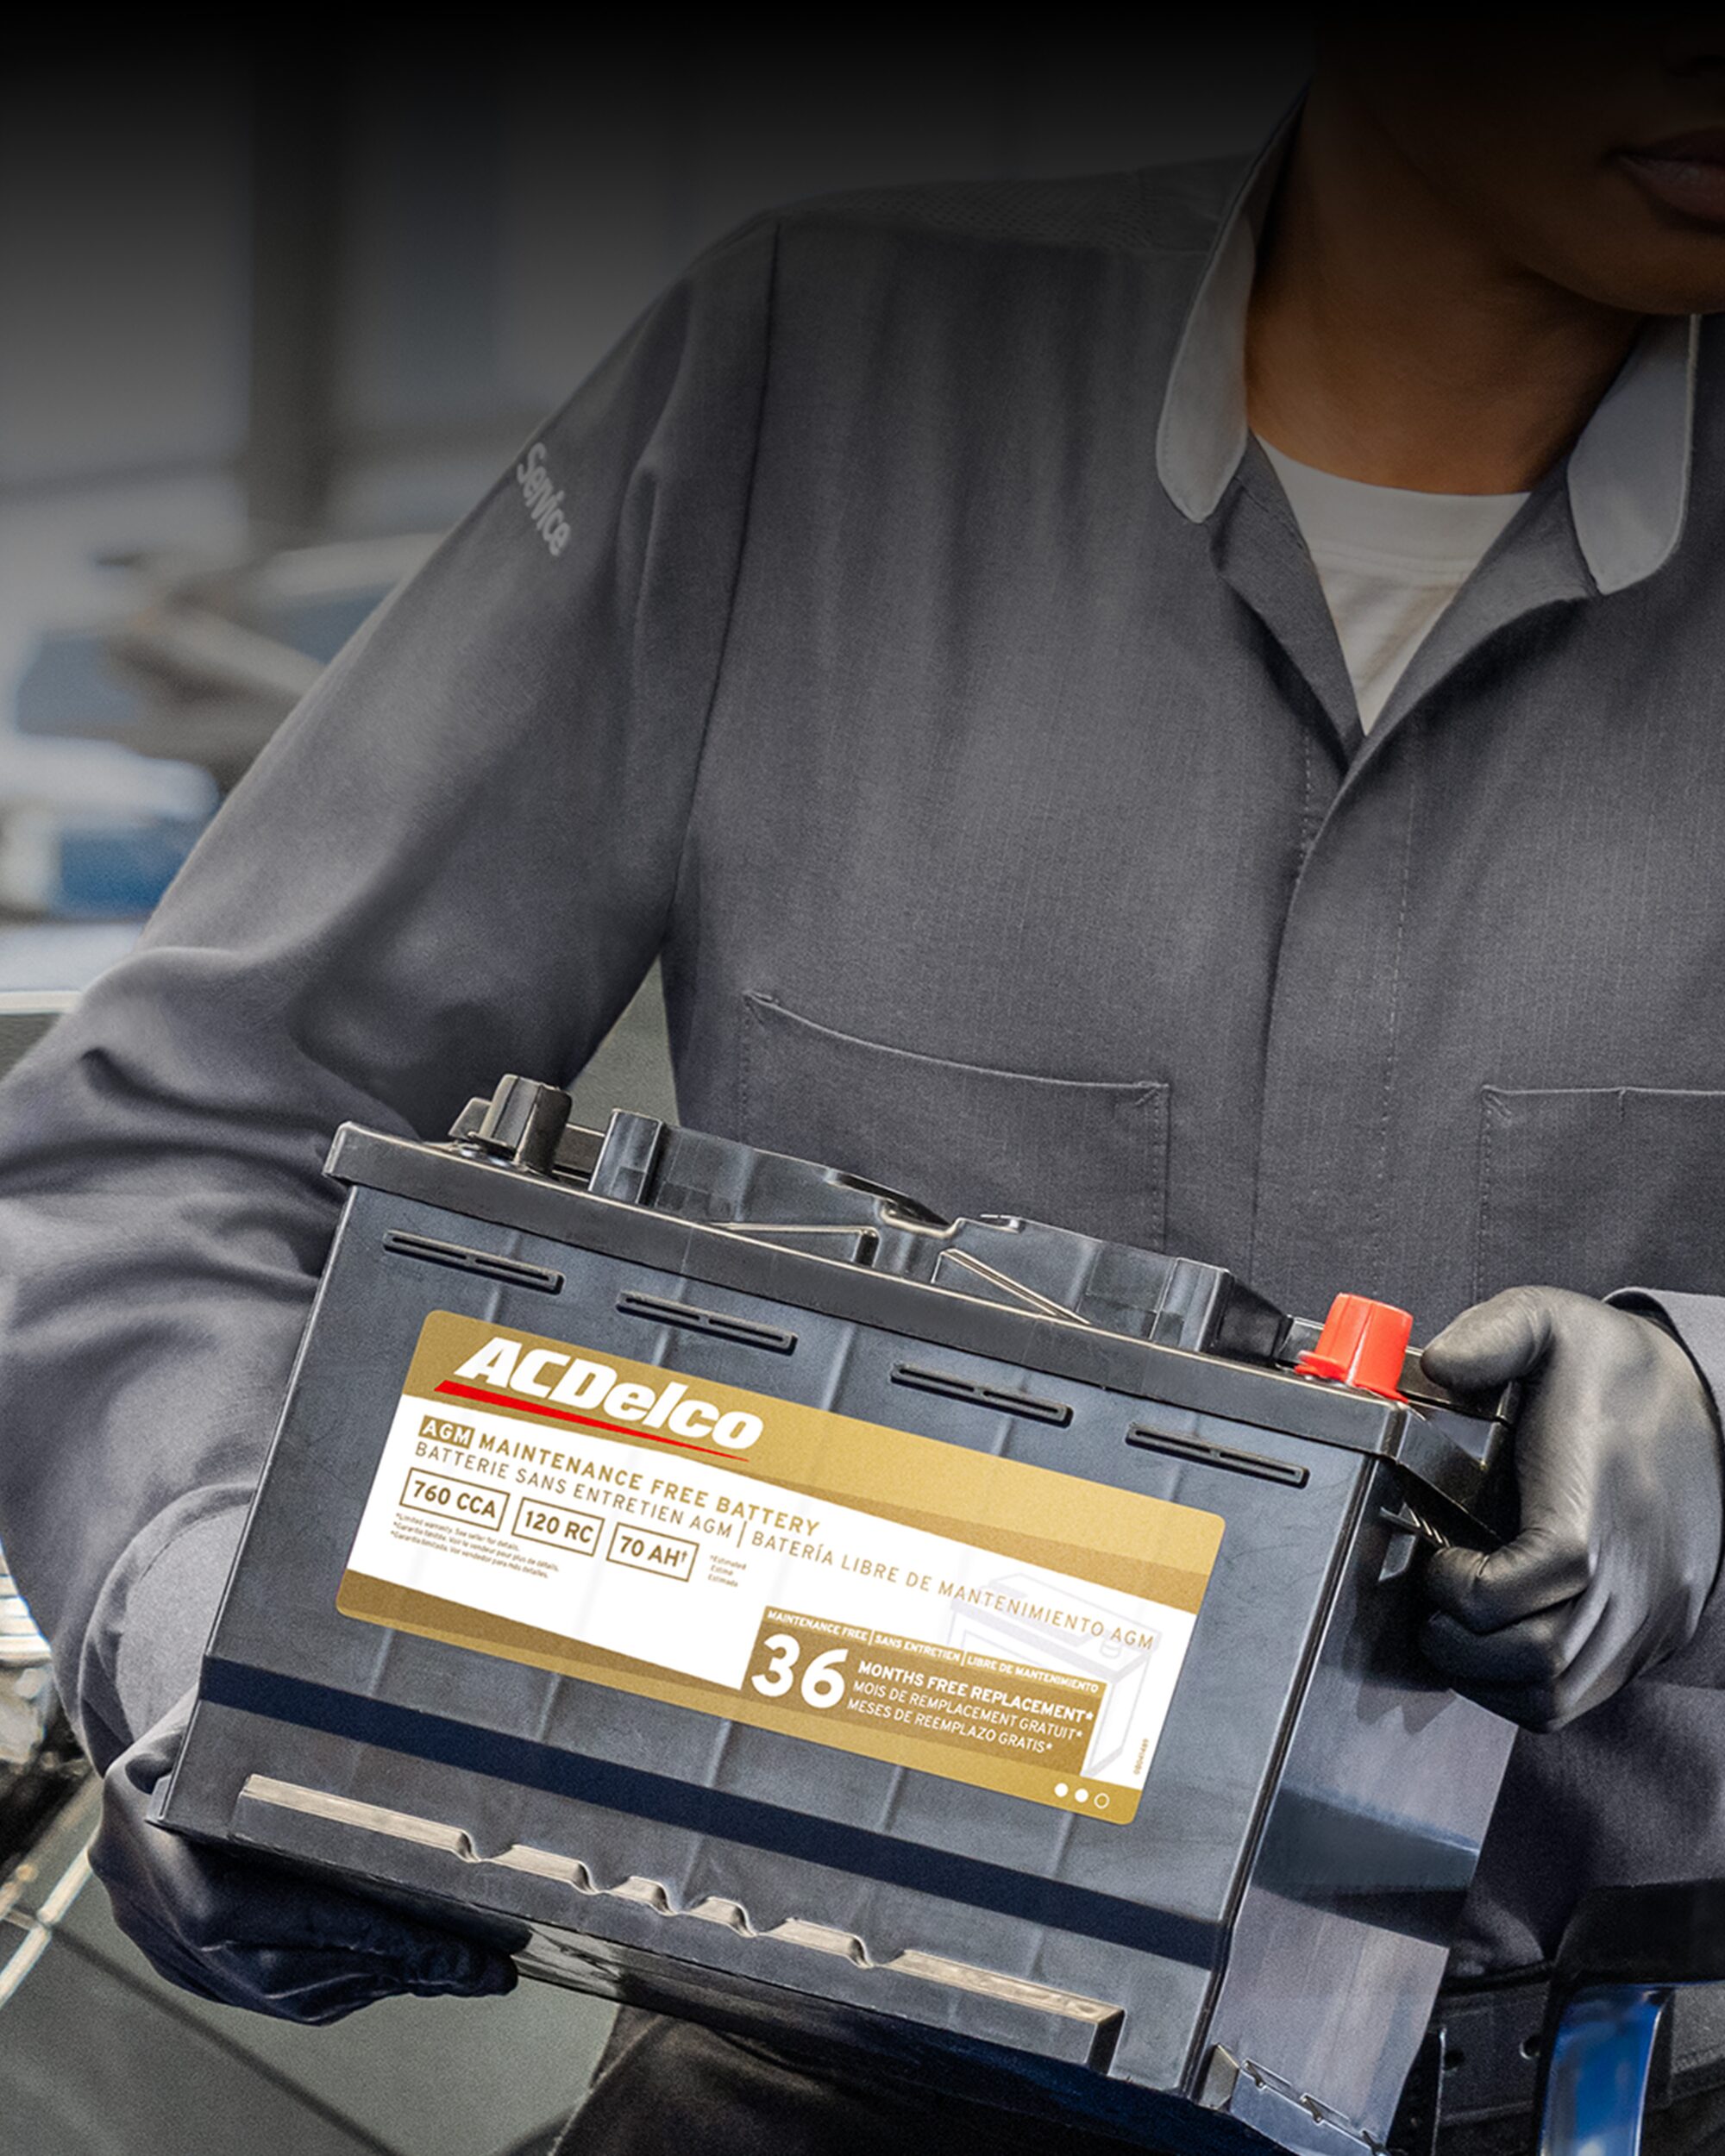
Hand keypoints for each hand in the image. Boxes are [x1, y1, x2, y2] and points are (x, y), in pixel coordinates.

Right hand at [89, 1692, 517, 2021]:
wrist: (180, 1715)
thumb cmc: (232, 1680)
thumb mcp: (253, 1675)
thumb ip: (300, 1697)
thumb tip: (419, 1690)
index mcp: (138, 1802)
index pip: (229, 1907)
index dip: (333, 1929)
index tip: (434, 1937)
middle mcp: (133, 1879)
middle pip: (257, 1962)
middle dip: (378, 1965)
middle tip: (479, 1966)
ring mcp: (150, 1925)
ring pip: (265, 1988)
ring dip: (368, 1983)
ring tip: (462, 1968)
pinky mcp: (179, 1953)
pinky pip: (260, 1992)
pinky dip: (338, 1985)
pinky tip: (407, 1968)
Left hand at [1418, 1286, 1723, 1731]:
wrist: (1710, 1403)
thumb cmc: (1614, 1370)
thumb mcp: (1551, 1322)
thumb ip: (1493, 1333)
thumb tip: (1440, 1364)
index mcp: (1601, 1495)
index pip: (1546, 1570)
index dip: (1471, 1586)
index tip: (1438, 1562)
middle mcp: (1636, 1568)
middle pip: (1543, 1653)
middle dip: (1460, 1641)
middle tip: (1430, 1606)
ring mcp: (1651, 1612)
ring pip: (1558, 1693)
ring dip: (1487, 1676)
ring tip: (1453, 1631)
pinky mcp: (1657, 1634)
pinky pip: (1585, 1695)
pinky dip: (1527, 1689)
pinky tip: (1495, 1647)